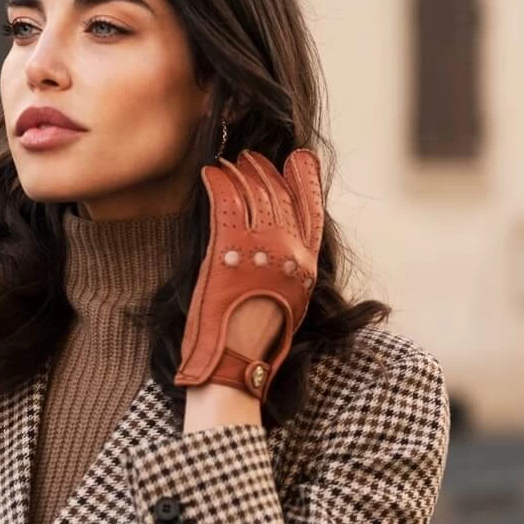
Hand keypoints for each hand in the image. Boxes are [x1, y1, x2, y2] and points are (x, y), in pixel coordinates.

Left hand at [175, 148, 323, 401]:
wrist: (235, 365)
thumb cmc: (254, 347)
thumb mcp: (285, 309)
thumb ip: (285, 278)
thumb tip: (279, 260)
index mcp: (305, 268)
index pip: (312, 213)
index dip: (306, 182)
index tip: (300, 159)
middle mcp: (290, 254)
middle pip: (281, 197)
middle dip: (266, 171)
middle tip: (252, 157)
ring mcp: (262, 249)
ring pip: (255, 195)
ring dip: (242, 172)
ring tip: (231, 162)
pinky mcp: (231, 249)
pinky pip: (228, 202)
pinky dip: (219, 183)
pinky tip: (211, 173)